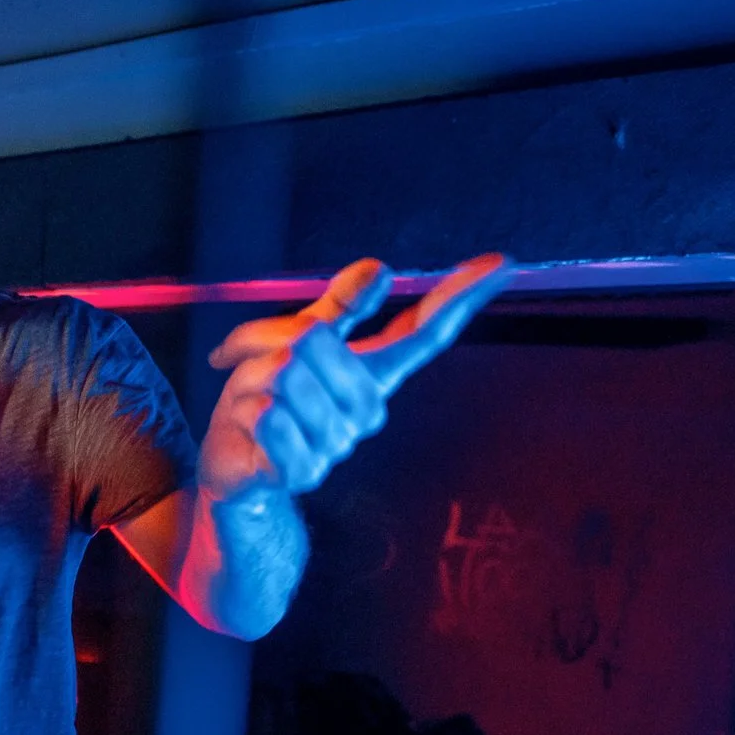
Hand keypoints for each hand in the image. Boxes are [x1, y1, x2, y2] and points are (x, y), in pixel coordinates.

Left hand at [199, 254, 512, 500]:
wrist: (233, 460)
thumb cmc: (267, 396)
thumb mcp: (296, 341)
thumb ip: (341, 307)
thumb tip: (382, 269)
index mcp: (373, 374)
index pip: (424, 331)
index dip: (459, 296)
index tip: (501, 263)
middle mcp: (366, 410)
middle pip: (314, 341)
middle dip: (266, 342)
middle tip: (253, 366)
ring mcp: (339, 443)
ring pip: (285, 375)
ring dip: (250, 379)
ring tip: (254, 402)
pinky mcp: (303, 471)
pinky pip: (269, 416)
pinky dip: (247, 411)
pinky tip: (251, 426)